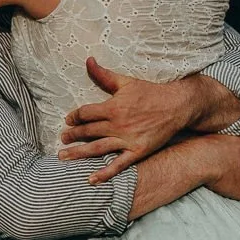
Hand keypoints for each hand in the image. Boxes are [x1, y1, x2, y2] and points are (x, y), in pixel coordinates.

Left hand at [59, 58, 204, 180]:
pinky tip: (90, 179)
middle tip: (61, 139)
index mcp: (113, 107)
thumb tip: (88, 60)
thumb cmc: (151, 92)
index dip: (74, 117)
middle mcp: (117, 124)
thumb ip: (104, 75)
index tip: (68, 120)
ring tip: (63, 157)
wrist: (177, 106)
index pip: (86, 113)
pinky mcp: (137, 151)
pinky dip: (104, 173)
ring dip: (78, 153)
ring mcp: (127, 139)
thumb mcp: (126, 82)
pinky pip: (118, 164)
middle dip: (72, 135)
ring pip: (97, 148)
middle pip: (88, 131)